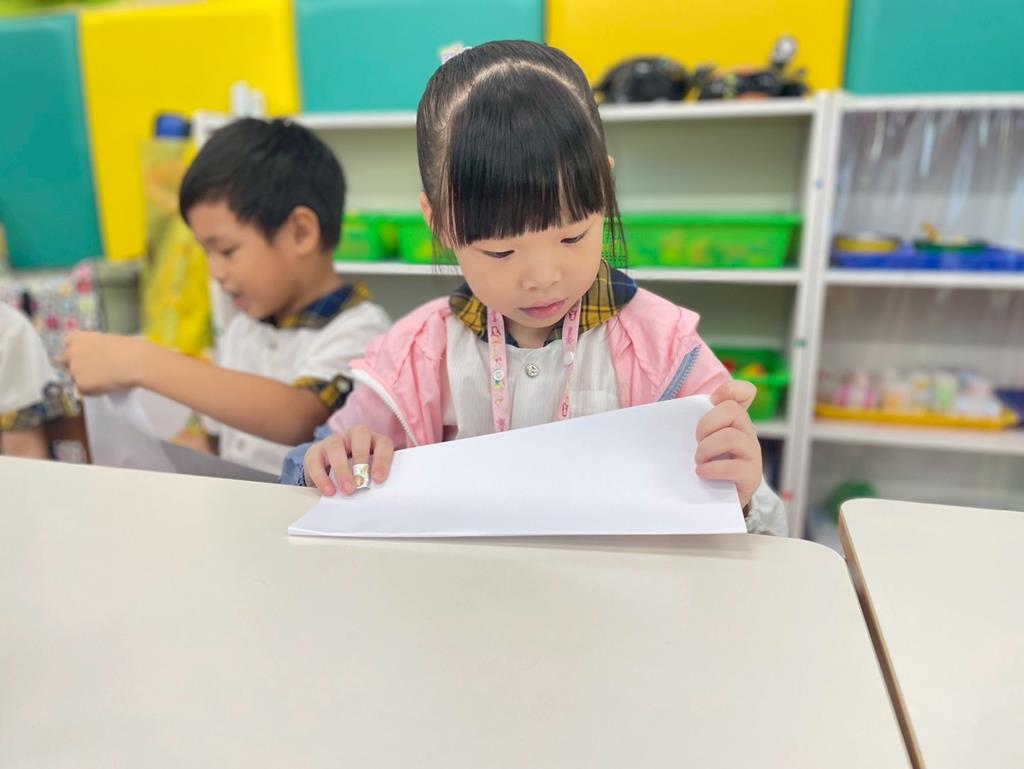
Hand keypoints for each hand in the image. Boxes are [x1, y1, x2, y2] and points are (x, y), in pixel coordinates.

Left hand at [61, 331, 149, 393]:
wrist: (134, 361)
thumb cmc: (127, 348)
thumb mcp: (106, 341)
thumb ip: (93, 348)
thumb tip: (93, 359)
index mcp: (77, 338)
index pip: (67, 344)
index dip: (75, 351)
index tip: (84, 356)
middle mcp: (70, 353)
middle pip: (64, 361)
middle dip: (74, 365)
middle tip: (90, 370)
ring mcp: (74, 370)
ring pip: (74, 378)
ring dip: (84, 379)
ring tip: (104, 379)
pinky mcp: (81, 385)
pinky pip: (83, 390)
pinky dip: (92, 390)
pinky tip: (107, 385)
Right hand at [303, 425, 394, 495]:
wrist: (329, 476)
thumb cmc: (356, 477)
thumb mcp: (368, 476)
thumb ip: (373, 481)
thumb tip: (377, 498)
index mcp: (373, 440)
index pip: (383, 443)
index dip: (382, 460)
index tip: (378, 480)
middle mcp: (354, 436)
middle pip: (360, 435)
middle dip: (361, 460)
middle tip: (361, 484)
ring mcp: (333, 441)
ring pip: (336, 446)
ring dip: (342, 469)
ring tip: (347, 490)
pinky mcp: (315, 451)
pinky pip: (316, 461)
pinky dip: (322, 477)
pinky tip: (329, 491)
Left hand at [695, 380, 762, 509]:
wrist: (721, 497)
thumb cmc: (708, 462)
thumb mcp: (702, 439)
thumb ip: (696, 423)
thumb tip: (668, 414)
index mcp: (734, 419)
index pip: (744, 392)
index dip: (731, 390)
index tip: (712, 401)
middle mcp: (747, 431)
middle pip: (732, 410)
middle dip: (706, 425)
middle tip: (696, 442)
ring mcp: (752, 452)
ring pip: (731, 437)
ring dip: (707, 449)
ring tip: (698, 461)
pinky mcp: (751, 474)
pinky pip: (734, 467)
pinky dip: (712, 469)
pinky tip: (702, 473)